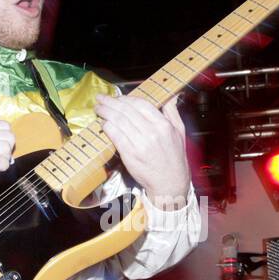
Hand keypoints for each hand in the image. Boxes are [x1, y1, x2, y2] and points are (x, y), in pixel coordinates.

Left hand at [94, 94, 190, 209]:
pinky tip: (103, 123)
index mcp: (163, 125)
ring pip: (119, 121)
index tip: (118, 97)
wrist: (170, 182)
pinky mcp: (130, 155)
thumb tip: (170, 97)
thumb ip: (173, 112)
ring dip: (106, 112)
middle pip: (126, 111)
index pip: (141, 104)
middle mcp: (152, 133)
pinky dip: (108, 127)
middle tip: (101, 98)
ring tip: (98, 108)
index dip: (126, 99)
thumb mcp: (180, 132)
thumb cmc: (174, 158)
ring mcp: (140, 144)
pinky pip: (115, 136)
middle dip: (111, 102)